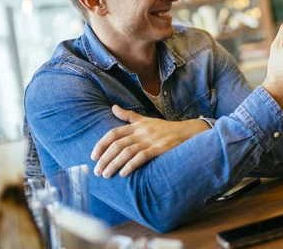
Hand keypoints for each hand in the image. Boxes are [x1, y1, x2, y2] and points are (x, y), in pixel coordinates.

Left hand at [91, 105, 209, 177]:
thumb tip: (113, 107)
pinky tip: (124, 173)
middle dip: (105, 159)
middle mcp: (142, 131)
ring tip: (107, 174)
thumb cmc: (166, 128)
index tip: (93, 156)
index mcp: (137, 125)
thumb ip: (129, 116)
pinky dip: (131, 165)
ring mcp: (151, 139)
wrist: (189, 132)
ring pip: (127, 151)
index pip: (113, 133)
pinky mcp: (160, 148)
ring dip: (114, 164)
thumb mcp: (146, 119)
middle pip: (117, 144)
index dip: (101, 145)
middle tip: (97, 171)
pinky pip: (142, 156)